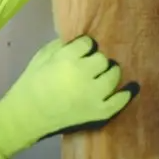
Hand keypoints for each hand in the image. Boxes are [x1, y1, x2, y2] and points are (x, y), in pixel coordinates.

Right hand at [0, 35, 139, 156]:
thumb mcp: (40, 57)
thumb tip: (78, 42)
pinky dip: (126, 93)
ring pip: (114, 75)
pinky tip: (131, 87)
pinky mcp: (100, 112)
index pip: (88, 43)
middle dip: (95, 60)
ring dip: (109, 72)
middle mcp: (85, 74)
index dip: (84, 46)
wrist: (27, 116)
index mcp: (67, 59)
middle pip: (102, 58)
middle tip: (88, 65)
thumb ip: (60, 46)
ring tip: (103, 75)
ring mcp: (95, 95)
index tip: (82, 50)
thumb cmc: (30, 84)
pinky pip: (120, 100)